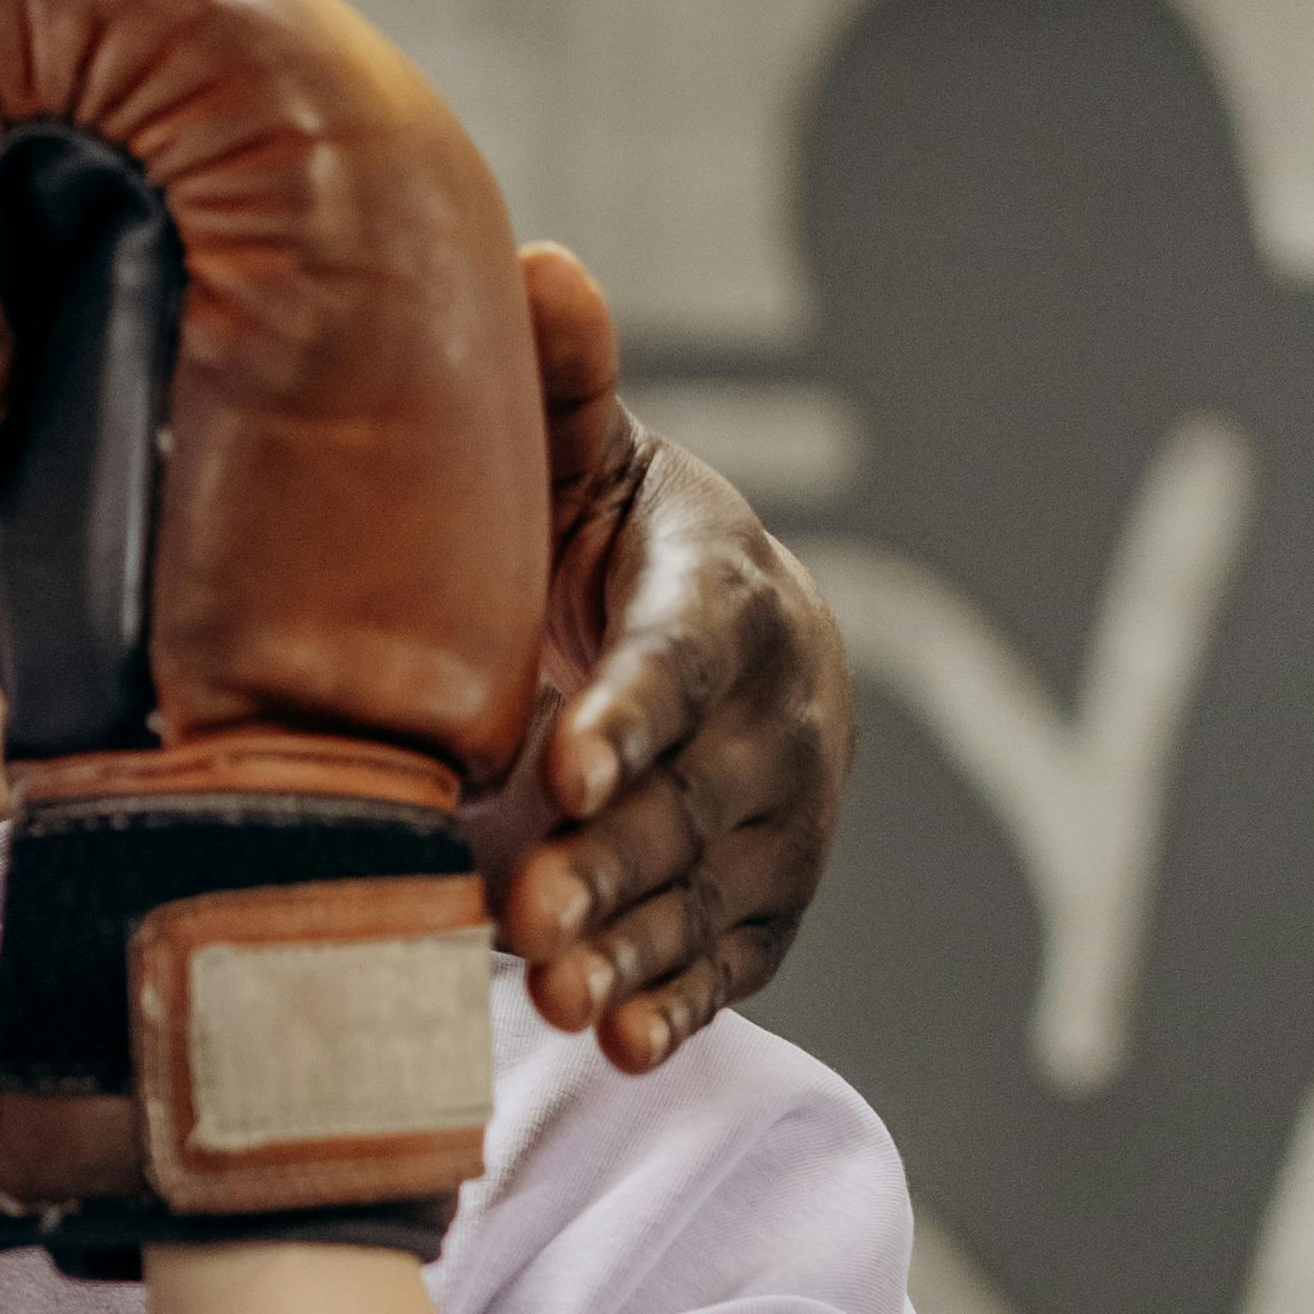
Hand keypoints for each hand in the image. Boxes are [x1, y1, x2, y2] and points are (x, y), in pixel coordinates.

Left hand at [483, 248, 856, 1073]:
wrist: (687, 642)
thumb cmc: (594, 542)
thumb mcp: (578, 459)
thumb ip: (557, 384)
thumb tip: (540, 266)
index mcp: (726, 592)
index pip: (682, 652)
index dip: (632, 708)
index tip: (565, 756)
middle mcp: (778, 709)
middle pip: (698, 794)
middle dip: (617, 855)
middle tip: (529, 907)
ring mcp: (784, 815)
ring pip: (713, 888)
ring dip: (639, 946)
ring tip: (557, 996)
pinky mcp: (770, 898)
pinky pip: (734, 958)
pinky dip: (682, 1006)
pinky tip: (623, 1047)